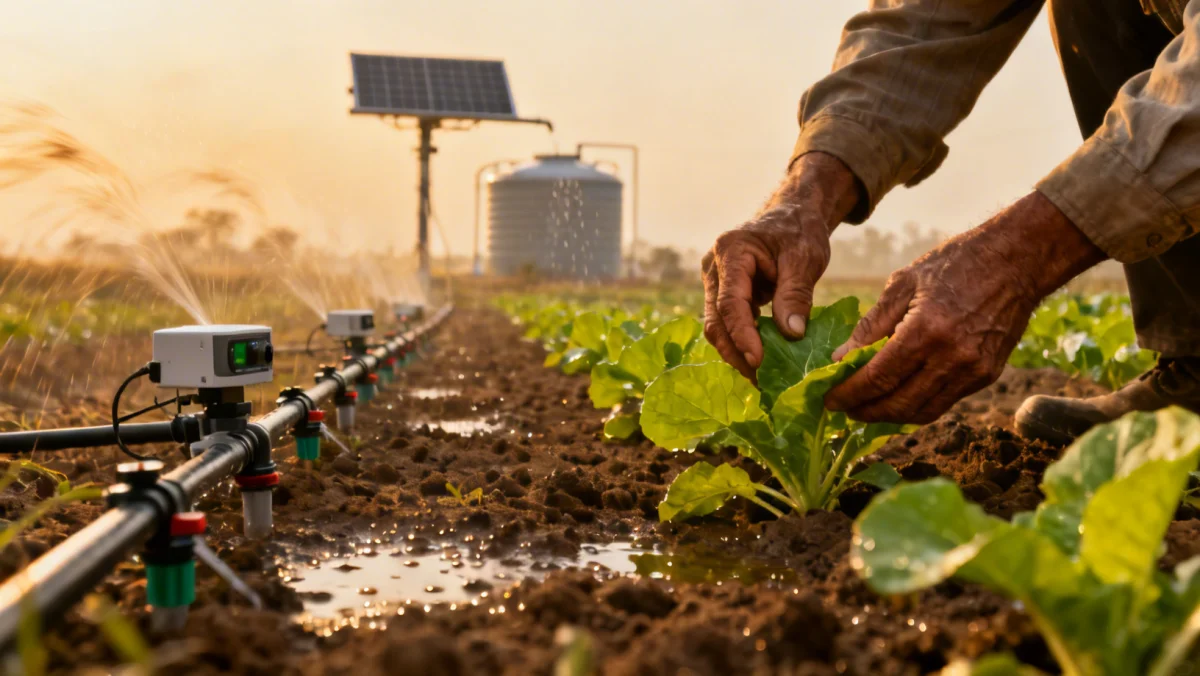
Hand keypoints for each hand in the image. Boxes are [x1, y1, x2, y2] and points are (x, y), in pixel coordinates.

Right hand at [702, 152, 860, 379]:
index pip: (729, 302)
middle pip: (716, 319)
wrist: (792, 216)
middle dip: (736, 351)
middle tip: (761, 380)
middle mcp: (714, 267)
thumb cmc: (799, 231)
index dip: (742, 334)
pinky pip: (727, 323)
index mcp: (731, 252)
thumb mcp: (805, 258)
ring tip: (761, 377)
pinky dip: (741, 342)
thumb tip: (791, 334)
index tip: (759, 360)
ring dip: (736, 352)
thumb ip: (795, 294)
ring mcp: (715, 282)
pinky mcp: (723, 293)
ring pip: (717, 325)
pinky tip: (760, 361)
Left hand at [824, 191, 1105, 423]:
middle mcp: (952, 357)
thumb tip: (840, 359)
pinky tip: (898, 398)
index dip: (849, 394)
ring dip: (890, 416)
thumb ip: (871, 325)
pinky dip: (917, 406)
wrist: (1017, 260)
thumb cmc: (955, 263)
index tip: (829, 399)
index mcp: (926, 329)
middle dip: (865, 411)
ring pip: (923, 411)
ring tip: (866, 408)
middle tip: (842, 409)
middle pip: (899, 403)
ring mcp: (974, 370)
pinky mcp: (987, 375)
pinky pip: (944, 402)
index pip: (878, 377)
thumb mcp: (903, 283)